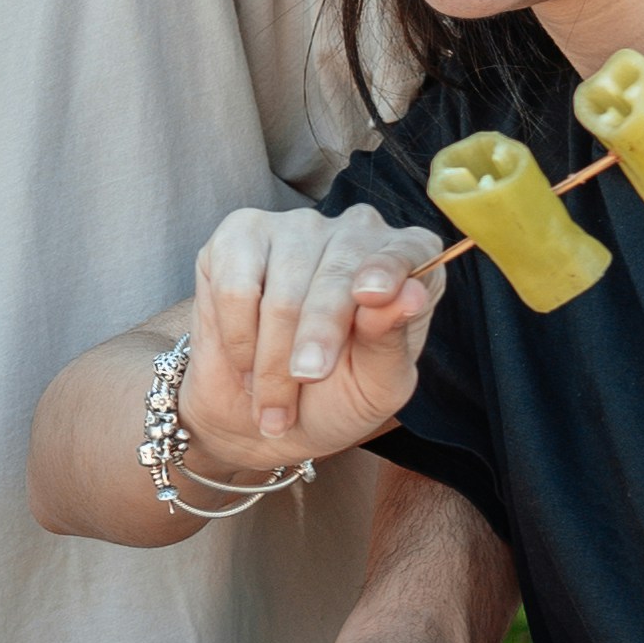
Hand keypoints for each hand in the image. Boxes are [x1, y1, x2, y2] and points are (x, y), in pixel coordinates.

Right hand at [174, 205, 443, 478]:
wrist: (260, 413)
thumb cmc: (334, 398)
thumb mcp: (376, 387)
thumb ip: (391, 343)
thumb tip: (409, 294)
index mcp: (406, 263)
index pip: (408, 250)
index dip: (389, 269)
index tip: (372, 295)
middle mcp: (353, 233)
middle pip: (336, 275)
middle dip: (318, 337)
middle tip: (308, 379)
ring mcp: (294, 228)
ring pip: (282, 293)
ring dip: (272, 359)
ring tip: (272, 398)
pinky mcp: (239, 235)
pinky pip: (234, 288)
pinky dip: (238, 339)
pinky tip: (246, 362)